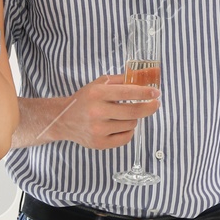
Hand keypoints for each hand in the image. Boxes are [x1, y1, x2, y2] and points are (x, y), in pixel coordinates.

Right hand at [46, 74, 160, 148]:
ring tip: (123, 114)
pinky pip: (126, 138)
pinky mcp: (99, 143)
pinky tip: (121, 125)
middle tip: (155, 104)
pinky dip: (128, 130)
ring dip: (133, 118)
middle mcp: (97, 112)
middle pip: (133, 112)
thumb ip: (120, 80)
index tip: (156, 93)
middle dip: (149, 107)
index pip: (127, 93)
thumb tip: (143, 77)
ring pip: (131, 124)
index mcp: (97, 94)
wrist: (63, 119)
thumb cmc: (85, 100)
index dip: (145, 93)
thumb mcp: (98, 84)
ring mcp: (98, 130)